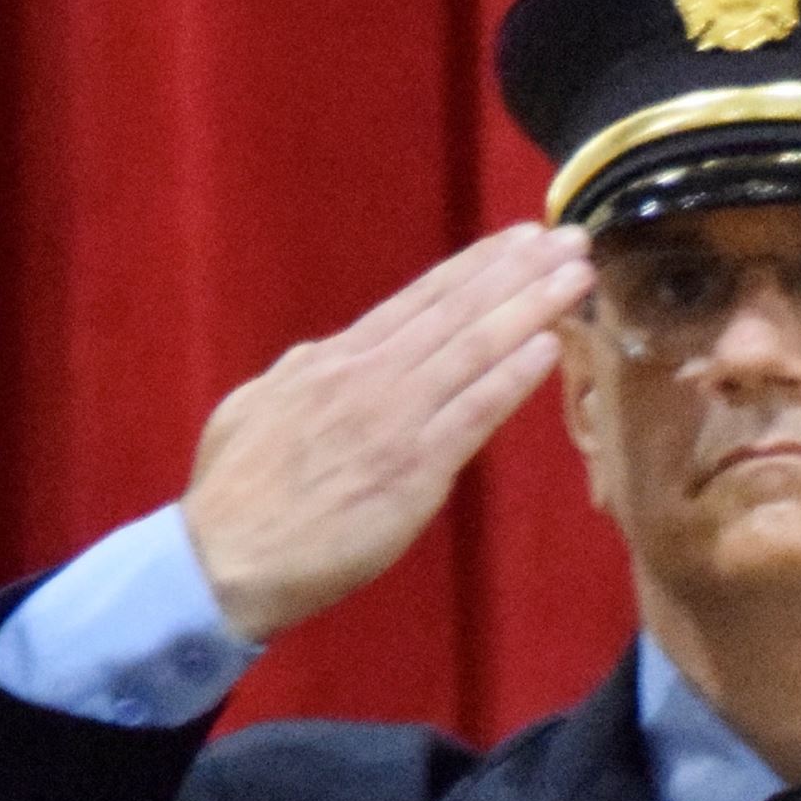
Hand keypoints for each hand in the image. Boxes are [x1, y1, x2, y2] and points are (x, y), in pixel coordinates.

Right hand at [184, 224, 590, 641]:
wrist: (223, 560)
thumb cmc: (234, 496)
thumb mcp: (255, 407)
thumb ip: (301, 374)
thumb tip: (330, 352)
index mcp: (334, 361)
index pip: (420, 299)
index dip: (476, 266)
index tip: (520, 239)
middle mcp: (370, 377)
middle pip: (458, 311)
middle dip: (520, 271)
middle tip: (571, 239)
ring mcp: (394, 421)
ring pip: (474, 350)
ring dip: (532, 308)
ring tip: (576, 275)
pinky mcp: (411, 471)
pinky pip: (472, 414)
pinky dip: (512, 377)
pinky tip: (548, 346)